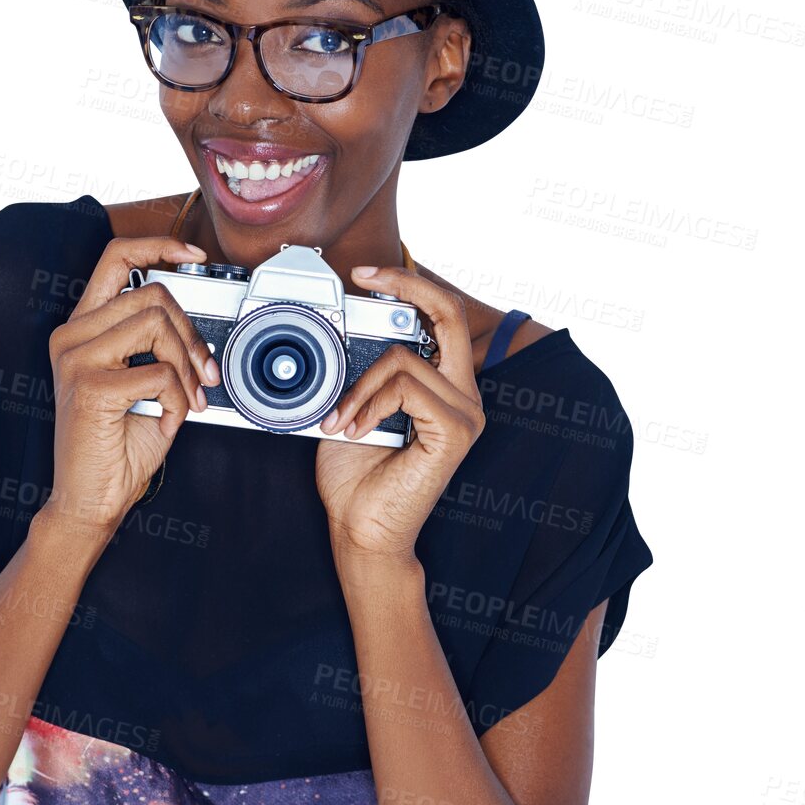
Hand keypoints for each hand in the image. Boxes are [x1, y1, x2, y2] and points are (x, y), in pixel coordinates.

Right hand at [42, 235, 219, 534]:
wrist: (90, 499)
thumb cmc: (116, 448)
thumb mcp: (143, 388)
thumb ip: (160, 351)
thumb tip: (202, 335)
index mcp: (82, 329)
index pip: (116, 258)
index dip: (159, 246)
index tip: (194, 254)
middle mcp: (72, 336)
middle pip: (151, 294)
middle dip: (191, 334)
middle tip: (203, 373)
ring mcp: (76, 359)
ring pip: (156, 324)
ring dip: (186, 365)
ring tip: (186, 399)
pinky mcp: (89, 387)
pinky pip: (159, 373)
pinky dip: (177, 400)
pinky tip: (166, 421)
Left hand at [315, 266, 485, 561]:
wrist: (362, 531)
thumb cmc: (356, 478)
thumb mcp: (351, 408)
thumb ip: (360, 371)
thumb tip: (338, 332)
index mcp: (444, 387)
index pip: (441, 316)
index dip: (409, 284)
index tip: (367, 273)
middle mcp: (464, 396)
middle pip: (448, 313)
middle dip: (406, 283)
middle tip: (363, 276)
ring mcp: (465, 414)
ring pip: (405, 358)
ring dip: (358, 385)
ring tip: (338, 419)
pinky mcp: (455, 431)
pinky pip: (406, 388)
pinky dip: (369, 403)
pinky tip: (354, 429)